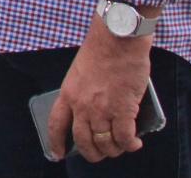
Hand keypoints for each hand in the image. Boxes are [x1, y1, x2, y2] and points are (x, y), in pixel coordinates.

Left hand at [47, 16, 151, 161]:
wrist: (117, 37)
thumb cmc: (102, 49)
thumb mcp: (80, 72)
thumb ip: (83, 94)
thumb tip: (97, 116)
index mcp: (68, 93)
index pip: (56, 124)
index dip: (55, 142)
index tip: (57, 154)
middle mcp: (82, 105)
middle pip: (83, 141)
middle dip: (93, 153)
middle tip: (101, 154)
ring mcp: (102, 109)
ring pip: (105, 144)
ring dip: (114, 150)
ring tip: (122, 146)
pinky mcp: (123, 109)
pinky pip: (124, 138)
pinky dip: (130, 145)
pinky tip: (135, 143)